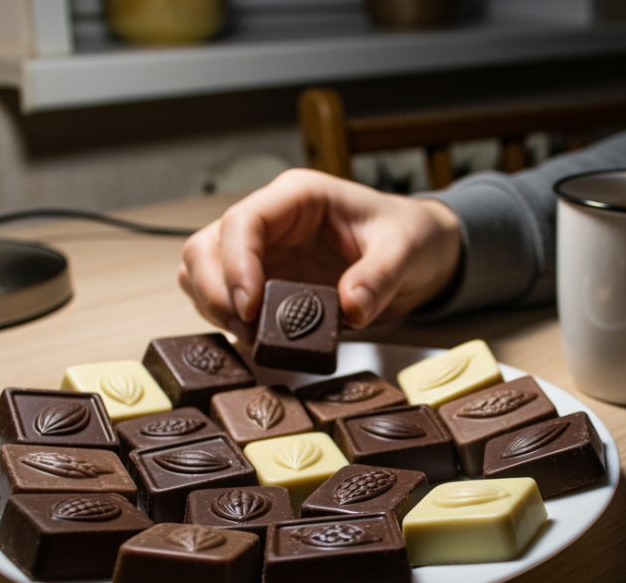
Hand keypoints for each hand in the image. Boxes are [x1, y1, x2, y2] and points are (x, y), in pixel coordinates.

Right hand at [178, 169, 461, 341]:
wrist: (421, 254)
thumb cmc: (410, 236)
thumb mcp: (405, 250)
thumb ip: (380, 277)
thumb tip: (351, 308)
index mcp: (298, 198)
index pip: (243, 220)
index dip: (236, 263)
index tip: (250, 307)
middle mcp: (272, 222)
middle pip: (207, 247)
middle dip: (215, 291)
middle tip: (246, 330)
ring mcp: (264, 253)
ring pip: (204, 273)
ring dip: (216, 309)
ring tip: (253, 339)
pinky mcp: (266, 284)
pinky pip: (226, 300)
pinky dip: (231, 323)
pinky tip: (258, 342)